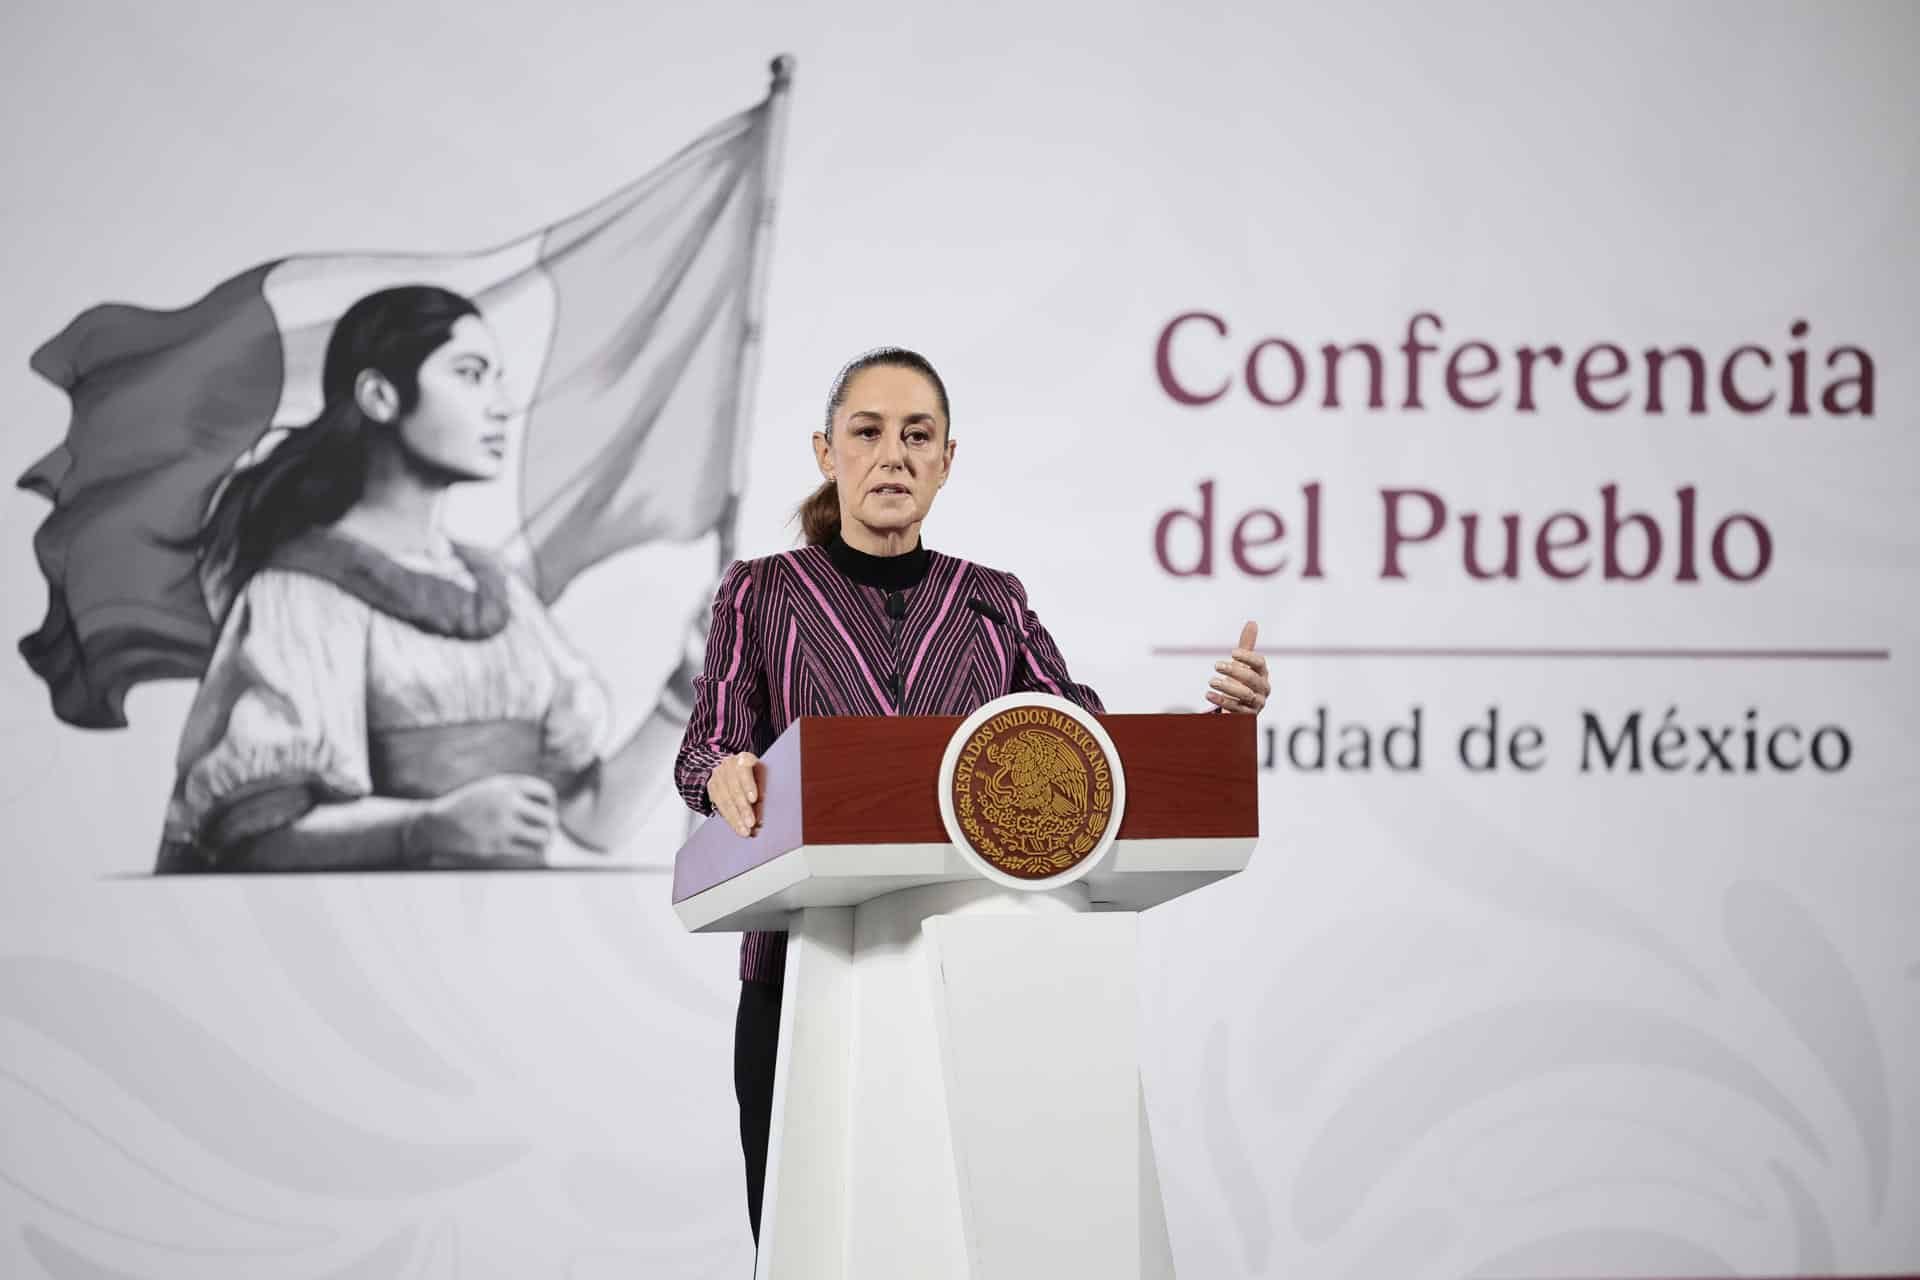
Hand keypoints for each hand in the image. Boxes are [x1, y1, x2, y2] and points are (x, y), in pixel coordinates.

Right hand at [409, 774, 558, 866]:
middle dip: (550, 824)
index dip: (550, 804)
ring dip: (546, 840)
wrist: (438, 825)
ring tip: (543, 840)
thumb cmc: (469, 806)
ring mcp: (502, 826)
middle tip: (546, 828)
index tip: (545, 810)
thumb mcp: (492, 788)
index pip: (546, 794)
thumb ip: (518, 792)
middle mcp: (507, 803)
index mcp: (507, 785)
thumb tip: (550, 807)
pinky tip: (530, 849)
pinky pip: (528, 851)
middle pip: (549, 817)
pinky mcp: (497, 846)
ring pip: (543, 837)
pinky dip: (534, 851)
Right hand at [706, 752, 762, 836]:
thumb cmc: (751, 770)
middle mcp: (727, 766)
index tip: (754, 799)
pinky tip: (738, 828)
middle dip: (743, 808)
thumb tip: (764, 806)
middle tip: (751, 823)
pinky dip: (730, 819)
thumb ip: (762, 786)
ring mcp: (718, 777)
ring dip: (736, 819)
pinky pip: (720, 807)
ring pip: (726, 801)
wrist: (728, 764)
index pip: (744, 771)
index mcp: (743, 758)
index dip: (749, 785)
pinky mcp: (712, 789)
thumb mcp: (759, 771)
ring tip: (745, 831)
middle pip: (735, 789)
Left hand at [1205, 621, 1269, 713]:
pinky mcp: (1247, 716)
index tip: (1232, 652)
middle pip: (1252, 679)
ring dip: (1227, 688)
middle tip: (1216, 665)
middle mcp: (1262, 688)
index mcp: (1262, 673)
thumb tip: (1252, 622)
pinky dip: (1222, 702)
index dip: (1247, 657)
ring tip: (1210, 681)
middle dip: (1234, 671)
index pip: (1259, 663)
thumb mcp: (1243, 663)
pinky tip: (1209, 695)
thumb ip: (1247, 645)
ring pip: (1245, 695)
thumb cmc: (1243, 680)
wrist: (1242, 706)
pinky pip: (1236, 710)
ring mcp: (1256, 703)